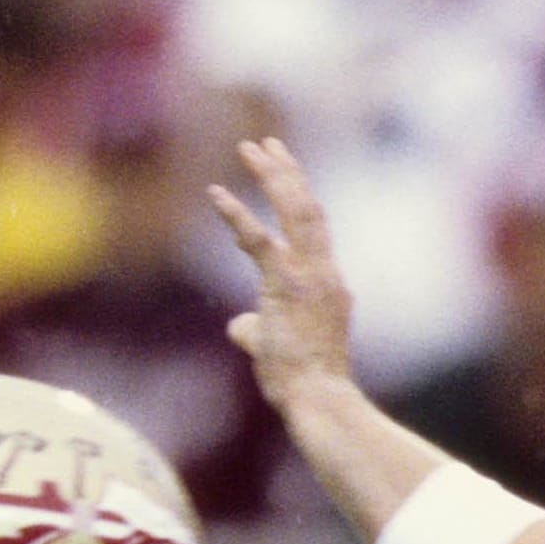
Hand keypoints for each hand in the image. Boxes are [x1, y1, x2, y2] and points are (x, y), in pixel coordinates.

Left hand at [208, 137, 356, 406]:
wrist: (320, 400)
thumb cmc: (302, 385)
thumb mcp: (276, 349)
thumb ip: (257, 330)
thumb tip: (239, 326)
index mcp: (329, 284)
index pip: (314, 229)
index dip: (298, 195)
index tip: (283, 169)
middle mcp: (325, 273)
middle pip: (309, 209)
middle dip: (288, 173)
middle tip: (267, 143)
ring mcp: (311, 277)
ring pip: (297, 211)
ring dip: (273, 177)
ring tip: (251, 148)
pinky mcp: (289, 285)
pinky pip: (260, 241)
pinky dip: (236, 215)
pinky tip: (216, 192)